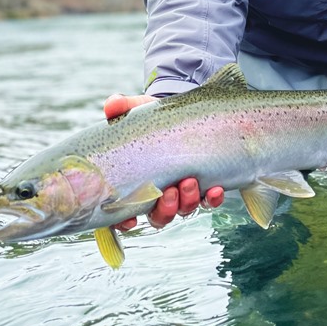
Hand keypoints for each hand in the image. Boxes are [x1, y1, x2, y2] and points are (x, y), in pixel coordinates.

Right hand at [103, 92, 224, 230]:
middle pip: (159, 216)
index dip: (124, 221)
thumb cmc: (152, 118)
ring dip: (187, 201)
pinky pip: (209, 201)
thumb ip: (122, 107)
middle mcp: (159, 194)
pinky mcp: (204, 185)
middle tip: (169, 192)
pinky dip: (212, 199)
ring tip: (190, 182)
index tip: (129, 219)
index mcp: (136, 183)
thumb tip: (111, 104)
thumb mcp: (137, 110)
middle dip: (164, 209)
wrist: (181, 113)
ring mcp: (182, 192)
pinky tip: (216, 189)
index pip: (124, 213)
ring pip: (183, 210)